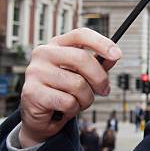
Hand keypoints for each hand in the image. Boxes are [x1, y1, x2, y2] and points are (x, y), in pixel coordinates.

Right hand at [19, 28, 121, 147]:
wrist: (40, 115)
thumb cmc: (64, 90)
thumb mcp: (84, 74)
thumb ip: (99, 64)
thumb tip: (113, 57)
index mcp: (58, 44)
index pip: (81, 35)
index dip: (102, 43)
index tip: (117, 55)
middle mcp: (44, 53)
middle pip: (82, 59)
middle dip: (100, 78)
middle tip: (104, 90)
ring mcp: (35, 72)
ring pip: (77, 84)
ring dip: (86, 98)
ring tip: (78, 101)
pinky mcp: (32, 92)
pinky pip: (68, 101)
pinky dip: (73, 109)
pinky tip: (64, 109)